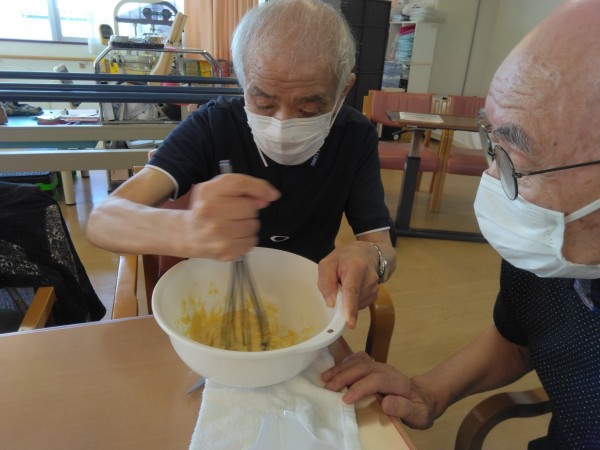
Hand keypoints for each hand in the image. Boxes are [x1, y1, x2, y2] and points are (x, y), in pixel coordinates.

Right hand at [181, 173, 279, 260]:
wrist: (188, 234)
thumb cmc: (208, 209)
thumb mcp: (219, 190)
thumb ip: (244, 188)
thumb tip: (268, 197)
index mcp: (209, 191)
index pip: (241, 184)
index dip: (260, 188)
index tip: (272, 195)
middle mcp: (211, 211)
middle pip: (251, 208)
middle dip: (248, 210)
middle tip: (233, 213)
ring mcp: (218, 233)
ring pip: (253, 226)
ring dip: (248, 225)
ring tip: (232, 225)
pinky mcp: (225, 251)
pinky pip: (252, 242)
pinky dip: (246, 239)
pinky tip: (233, 236)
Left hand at [317, 241, 378, 328]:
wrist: (368, 253)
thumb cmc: (346, 257)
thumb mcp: (328, 263)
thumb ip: (326, 281)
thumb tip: (331, 303)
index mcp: (356, 267)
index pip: (352, 290)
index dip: (350, 308)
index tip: (350, 323)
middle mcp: (369, 278)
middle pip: (352, 300)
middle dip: (341, 299)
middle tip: (338, 283)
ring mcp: (375, 288)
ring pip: (355, 304)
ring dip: (346, 299)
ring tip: (346, 282)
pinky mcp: (375, 295)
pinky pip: (359, 305)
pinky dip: (352, 301)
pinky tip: (353, 288)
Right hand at [321, 352, 435, 428]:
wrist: (422, 397)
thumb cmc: (419, 408)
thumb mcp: (419, 415)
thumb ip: (404, 408)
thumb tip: (387, 402)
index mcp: (398, 382)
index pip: (376, 379)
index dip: (360, 387)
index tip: (345, 399)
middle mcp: (386, 370)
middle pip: (363, 368)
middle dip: (344, 377)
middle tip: (328, 389)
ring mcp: (379, 366)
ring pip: (357, 362)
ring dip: (340, 369)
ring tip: (325, 379)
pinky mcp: (373, 366)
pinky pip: (357, 360)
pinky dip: (343, 364)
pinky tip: (333, 371)